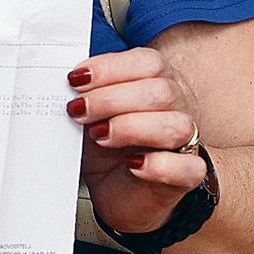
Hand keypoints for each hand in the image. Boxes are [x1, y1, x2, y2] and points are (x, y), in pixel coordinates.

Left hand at [66, 47, 207, 233]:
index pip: (148, 62)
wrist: (113, 191)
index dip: (110, 68)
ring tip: (99, 136)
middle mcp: (178, 107)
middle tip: (79, 111)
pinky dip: (158, 166)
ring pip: (177, 126)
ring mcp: (186, 142)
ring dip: (130, 128)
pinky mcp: (187, 177)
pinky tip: (133, 164)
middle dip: (111, 100)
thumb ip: (84, 93)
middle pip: (161, 91)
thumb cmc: (104, 147)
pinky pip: (190, 168)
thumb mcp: (88, 113)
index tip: (75, 80)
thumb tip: (64, 81)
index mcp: (157, 81)